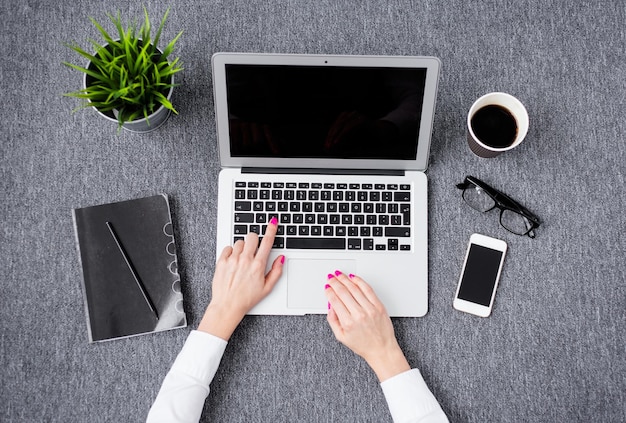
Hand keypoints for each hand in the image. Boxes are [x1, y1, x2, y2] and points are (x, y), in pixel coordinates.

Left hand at [198, 217, 283, 339]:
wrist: (227, 306)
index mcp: (258, 266)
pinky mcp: (222, 262)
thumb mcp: (267, 288)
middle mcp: (245, 260)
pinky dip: (231, 252)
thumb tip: (281, 259)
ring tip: (242, 259)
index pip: (267, 242)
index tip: (273, 222)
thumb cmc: (246, 299)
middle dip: (254, 240)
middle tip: (254, 248)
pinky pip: (228, 248)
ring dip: (242, 247)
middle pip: (252, 237)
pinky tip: (233, 261)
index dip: (271, 230)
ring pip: (240, 242)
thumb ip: (276, 271)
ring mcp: (233, 260)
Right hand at [325, 272, 409, 381]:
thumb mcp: (341, 337)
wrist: (382, 349)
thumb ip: (333, 320)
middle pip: (343, 292)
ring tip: (340, 275)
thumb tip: (330, 306)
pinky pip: (368, 289)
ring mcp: (370, 309)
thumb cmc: (363, 345)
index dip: (329, 291)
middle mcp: (359, 314)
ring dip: (345, 279)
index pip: (335, 300)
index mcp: (348, 322)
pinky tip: (354, 278)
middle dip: (335, 282)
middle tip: (331, 277)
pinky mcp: (379, 306)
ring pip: (354, 288)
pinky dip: (359, 281)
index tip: (327, 287)